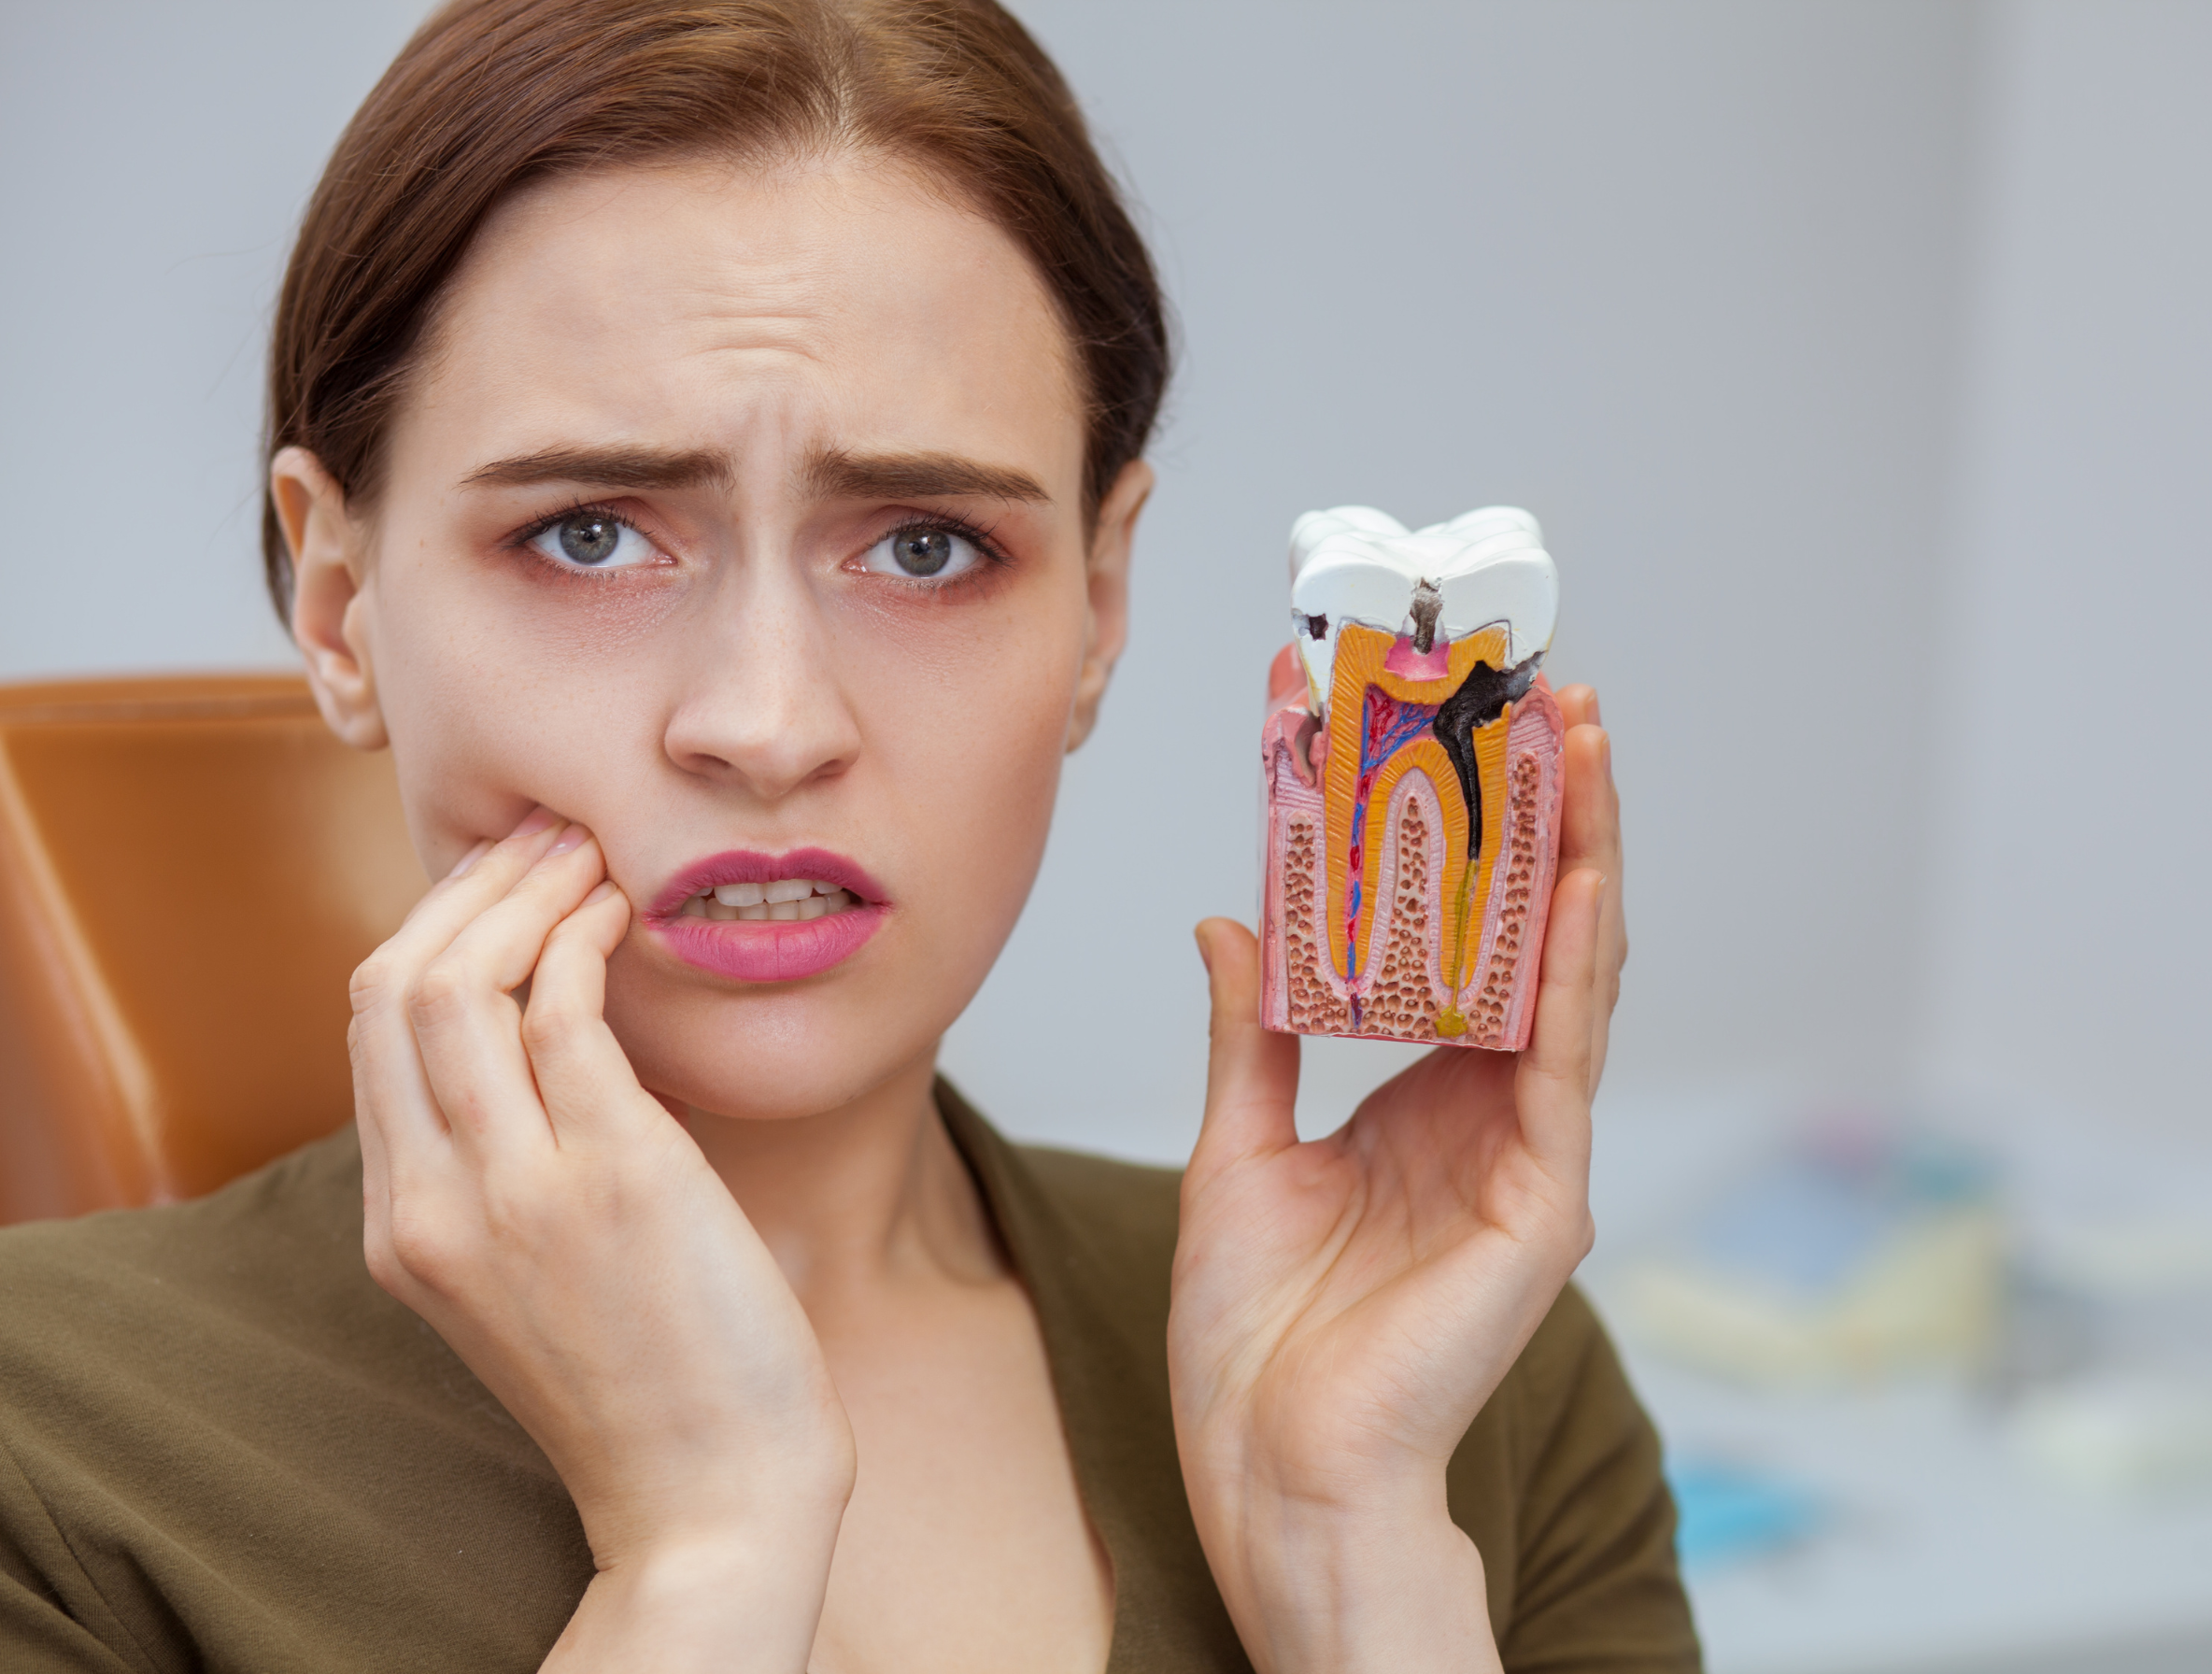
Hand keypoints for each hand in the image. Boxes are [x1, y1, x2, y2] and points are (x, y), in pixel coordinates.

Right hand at [347, 809, 853, 1670]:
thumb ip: (505, 1171)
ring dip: (528, 892)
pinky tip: (624, 915)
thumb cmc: (646, 1377)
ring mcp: (516, 1191)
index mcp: (405, 1230)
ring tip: (588, 852)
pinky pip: (565, 1013)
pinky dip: (586, 940)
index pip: (371, 1034)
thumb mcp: (527, 1279)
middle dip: (467, 890)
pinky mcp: (615, 1178)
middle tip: (543, 835)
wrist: (707, 1491)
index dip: (431, 932)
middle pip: (391, 989)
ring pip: (461, 984)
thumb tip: (546, 1030)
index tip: (496, 880)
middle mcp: (435, 1204)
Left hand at [1169, 687, 1624, 1673]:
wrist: (1274, 1465)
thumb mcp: (1238, 1147)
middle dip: (1540, 809)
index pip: (1455, 932)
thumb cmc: (1256, 1335)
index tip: (1418, 725)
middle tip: (1537, 690)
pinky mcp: (1545, 1194)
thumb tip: (1233, 920)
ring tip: (1577, 734)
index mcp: (1428, 1093)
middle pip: (1531, 929)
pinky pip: (1568, 1053)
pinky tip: (1583, 869)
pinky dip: (1580, 956)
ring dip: (1579, 846)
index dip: (1446, 829)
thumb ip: (1252, 1034)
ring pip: (1571, 968)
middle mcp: (1494, 1107)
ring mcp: (1530, 1147)